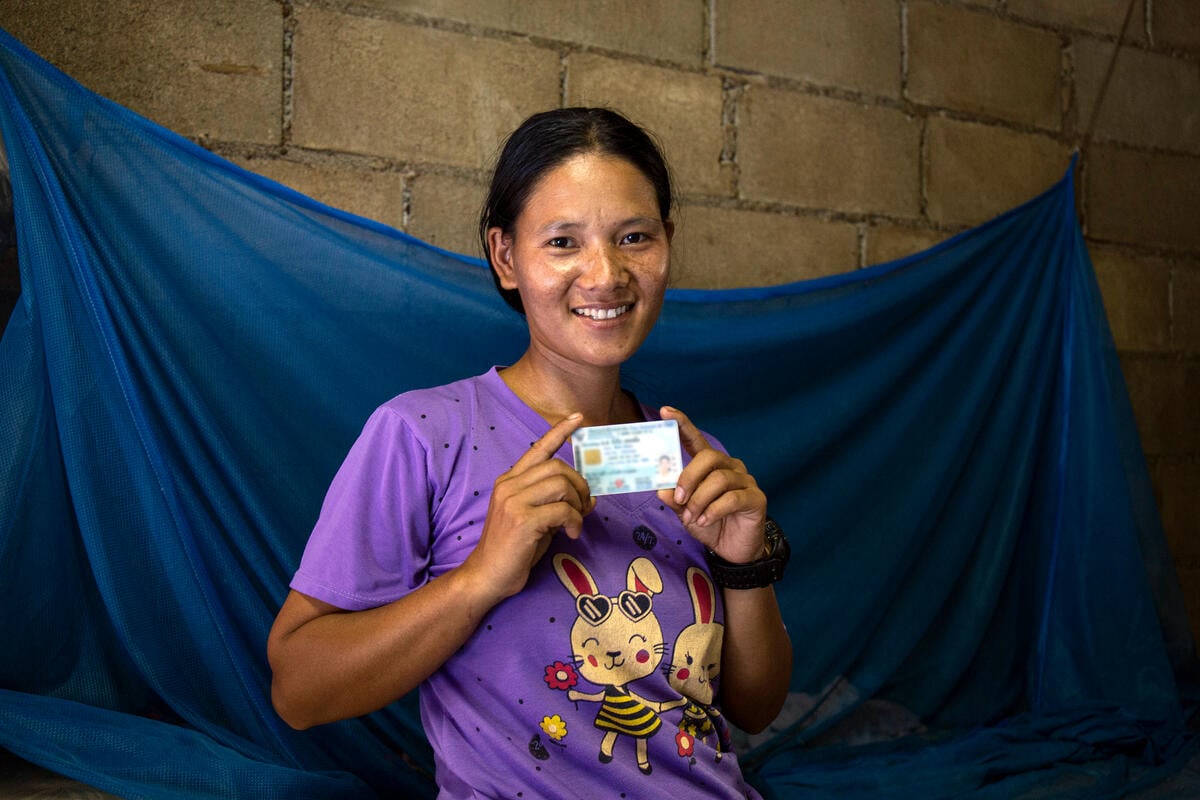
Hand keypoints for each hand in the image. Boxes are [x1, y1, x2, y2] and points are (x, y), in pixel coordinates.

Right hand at [462, 413, 593, 603]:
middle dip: (580, 485)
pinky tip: (571, 534)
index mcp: (509, 481)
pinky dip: (574, 521)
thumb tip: (590, 497)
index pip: (537, 449)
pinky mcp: (523, 520)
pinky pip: (562, 510)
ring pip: (561, 485)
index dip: (559, 432)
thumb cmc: (512, 549)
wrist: (486, 576)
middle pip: (558, 467)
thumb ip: (556, 503)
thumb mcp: (535, 520)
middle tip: (584, 506)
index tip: (577, 418)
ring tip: (575, 522)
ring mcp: (514, 502)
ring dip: (577, 504)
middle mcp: (509, 486)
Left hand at [657, 406, 766, 564]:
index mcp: (710, 465)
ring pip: (719, 479)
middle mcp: (729, 467)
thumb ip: (673, 499)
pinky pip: (732, 498)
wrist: (733, 550)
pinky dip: (713, 511)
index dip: (682, 424)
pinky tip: (705, 521)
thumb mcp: (685, 513)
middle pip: (708, 457)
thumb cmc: (709, 524)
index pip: (696, 439)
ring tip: (691, 517)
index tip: (665, 412)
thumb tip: (660, 488)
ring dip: (699, 500)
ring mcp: (745, 481)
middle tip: (678, 499)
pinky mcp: (756, 498)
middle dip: (688, 477)